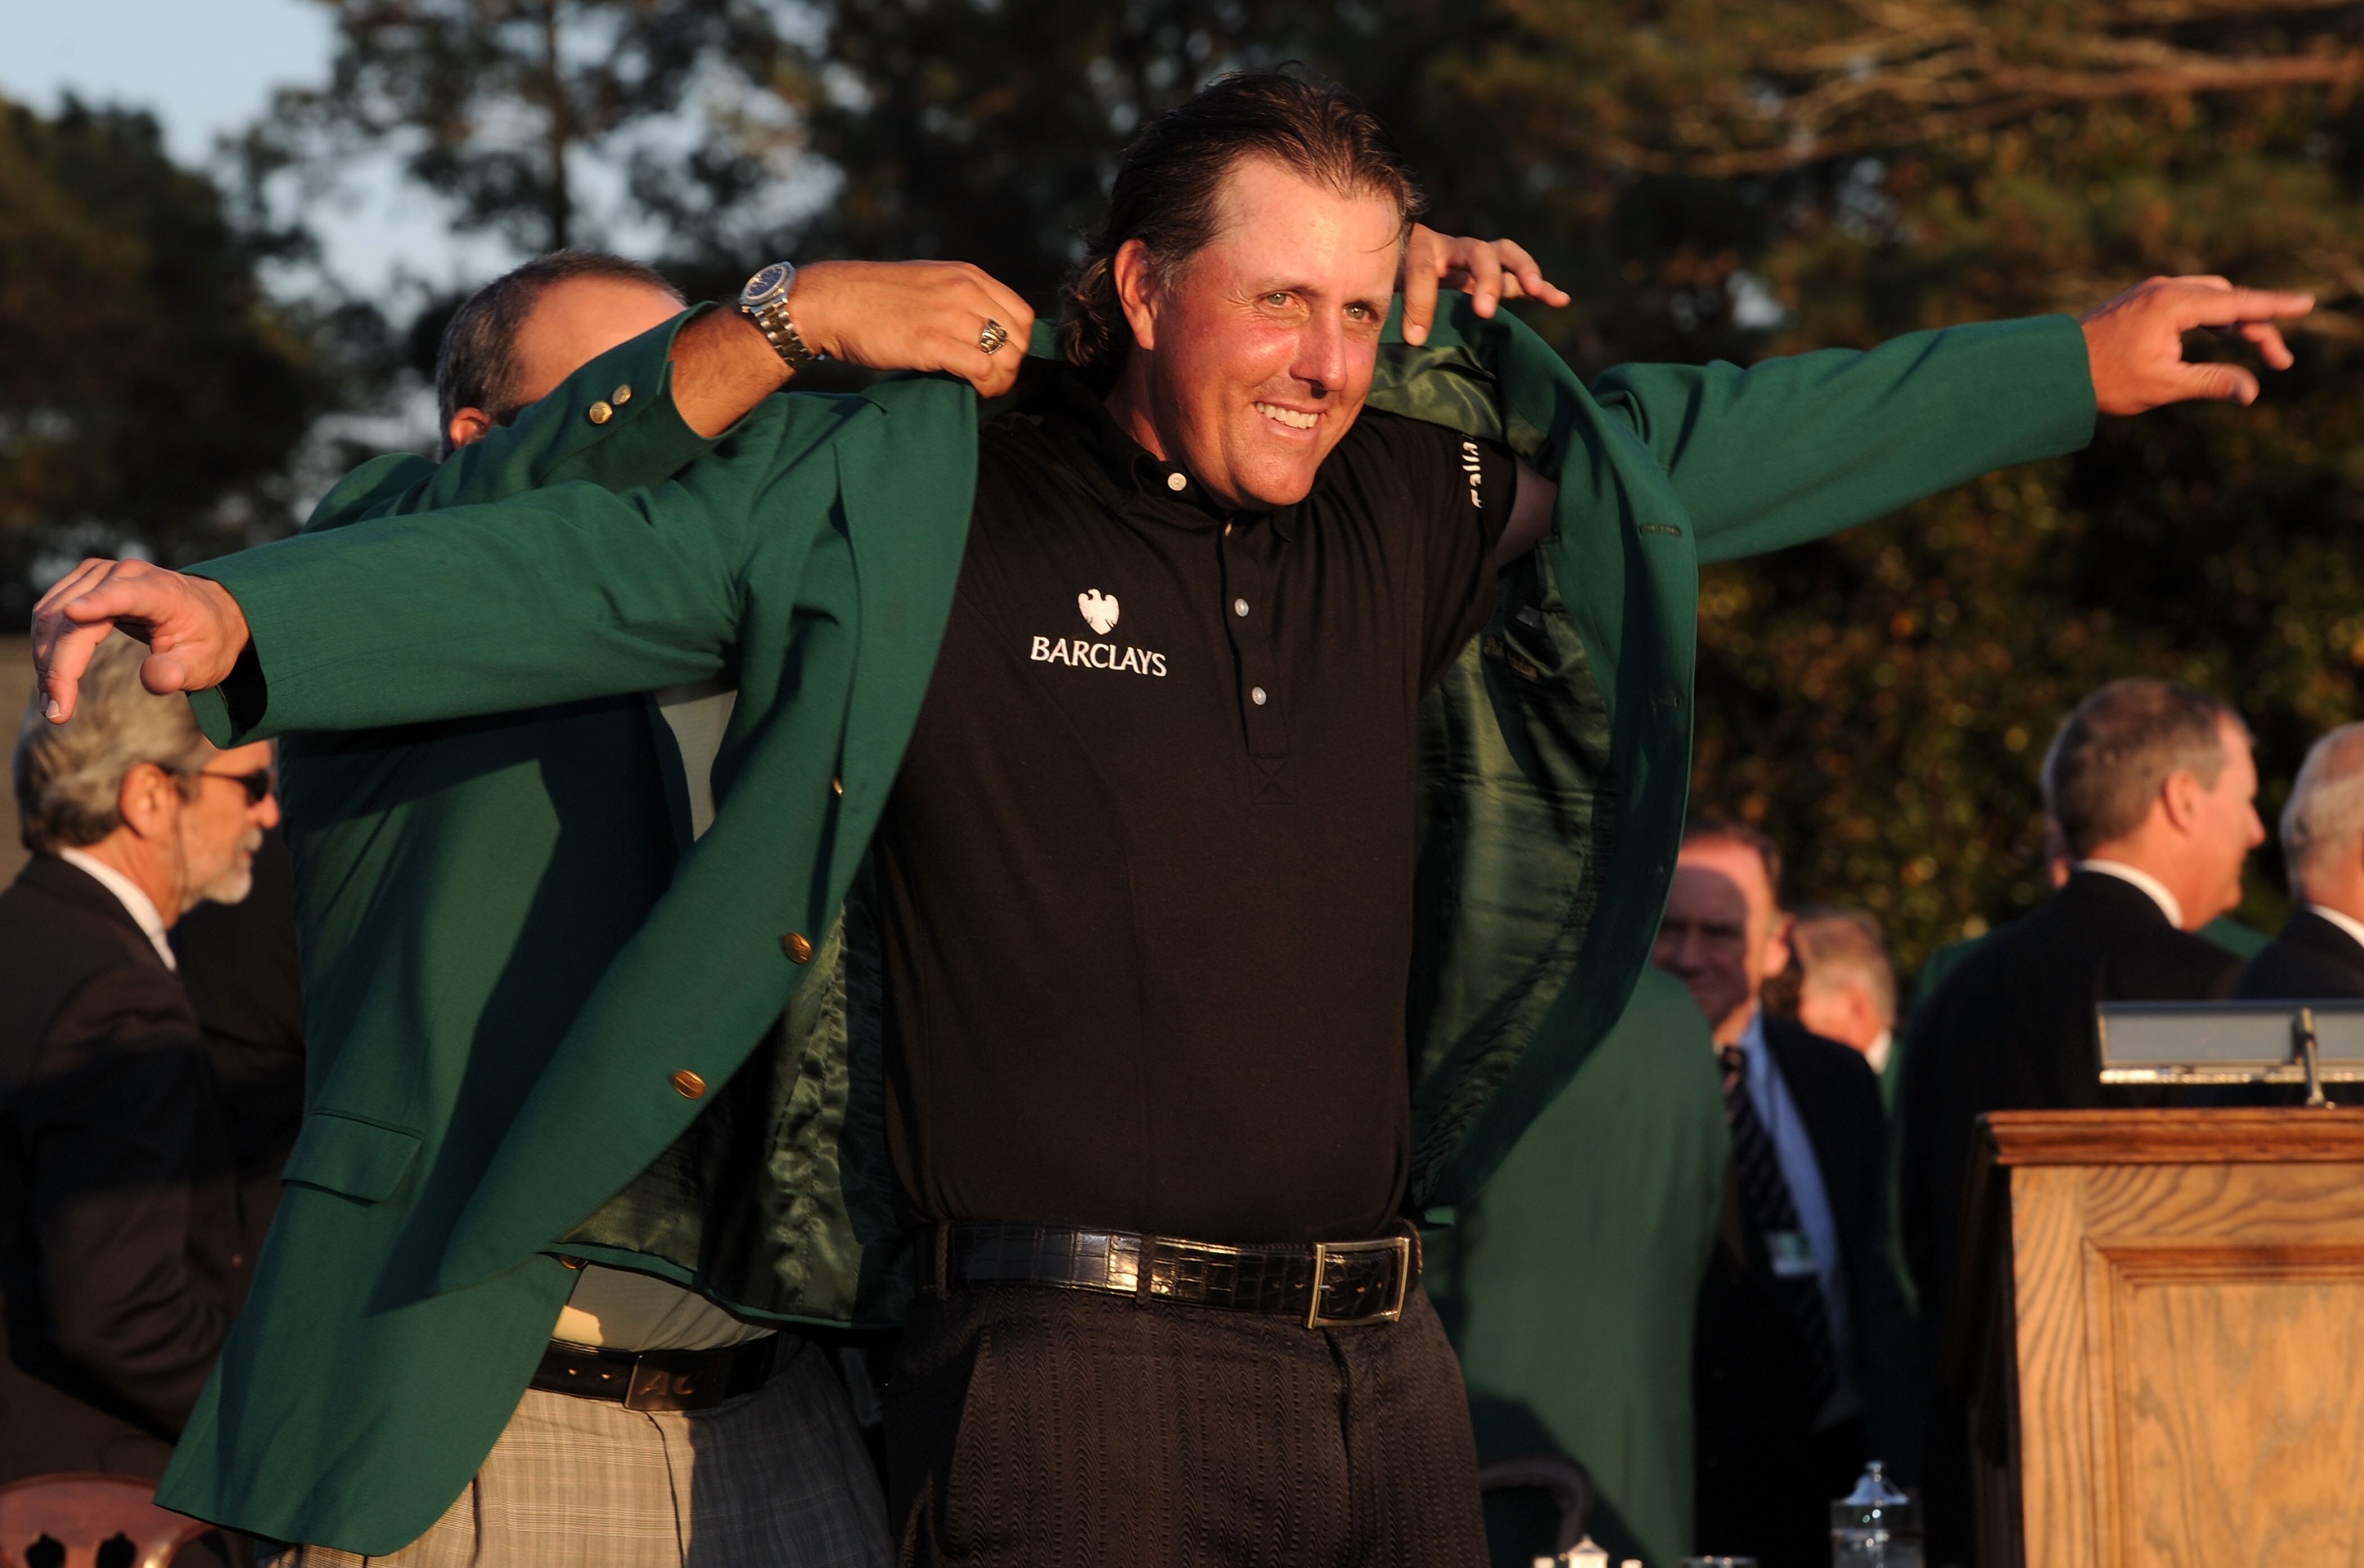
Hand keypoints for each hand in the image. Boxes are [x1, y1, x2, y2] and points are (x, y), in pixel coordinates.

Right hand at [31, 558, 249, 723]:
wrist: (208, 614)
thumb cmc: (206, 641)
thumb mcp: (203, 665)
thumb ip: (178, 672)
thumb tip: (155, 679)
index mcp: (160, 590)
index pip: (125, 594)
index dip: (99, 603)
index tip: (74, 613)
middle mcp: (124, 574)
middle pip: (74, 617)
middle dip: (59, 666)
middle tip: (57, 712)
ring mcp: (98, 575)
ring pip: (52, 616)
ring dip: (45, 661)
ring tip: (52, 704)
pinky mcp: (83, 582)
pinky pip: (50, 614)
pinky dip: (45, 647)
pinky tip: (50, 680)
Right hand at [791, 260, 1036, 397]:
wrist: (832, 302)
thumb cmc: (875, 299)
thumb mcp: (928, 284)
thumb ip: (959, 300)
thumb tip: (983, 331)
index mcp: (967, 275)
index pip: (1021, 313)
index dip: (1019, 342)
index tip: (1002, 359)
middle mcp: (964, 290)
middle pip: (1020, 337)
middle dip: (1013, 364)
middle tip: (995, 380)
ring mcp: (950, 315)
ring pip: (1006, 355)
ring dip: (1001, 380)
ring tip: (985, 389)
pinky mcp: (933, 342)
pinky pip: (983, 369)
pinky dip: (986, 387)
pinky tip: (974, 392)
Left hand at [1400, 226, 1571, 346]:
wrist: (1398, 254)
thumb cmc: (1390, 276)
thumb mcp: (1386, 288)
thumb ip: (1396, 307)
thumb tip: (1414, 340)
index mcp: (1420, 248)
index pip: (1422, 269)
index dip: (1419, 302)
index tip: (1414, 338)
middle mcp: (1453, 247)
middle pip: (1477, 253)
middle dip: (1484, 281)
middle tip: (1484, 312)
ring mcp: (1476, 256)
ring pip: (1505, 256)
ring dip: (1523, 272)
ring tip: (1535, 291)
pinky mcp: (1494, 270)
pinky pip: (1520, 274)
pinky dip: (1541, 285)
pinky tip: (1561, 300)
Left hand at [2080, 276, 2314, 414]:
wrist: (2050, 369)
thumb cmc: (2103, 379)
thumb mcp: (2162, 385)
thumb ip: (2211, 383)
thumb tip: (2252, 391)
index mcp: (2173, 304)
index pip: (2237, 303)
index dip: (2275, 307)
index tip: (2307, 304)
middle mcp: (2165, 288)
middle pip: (2228, 300)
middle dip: (2258, 326)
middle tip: (2280, 360)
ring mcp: (2152, 291)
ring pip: (2210, 300)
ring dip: (2236, 322)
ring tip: (2261, 350)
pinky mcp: (2142, 300)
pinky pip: (2190, 302)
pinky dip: (2212, 319)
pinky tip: (2224, 335)